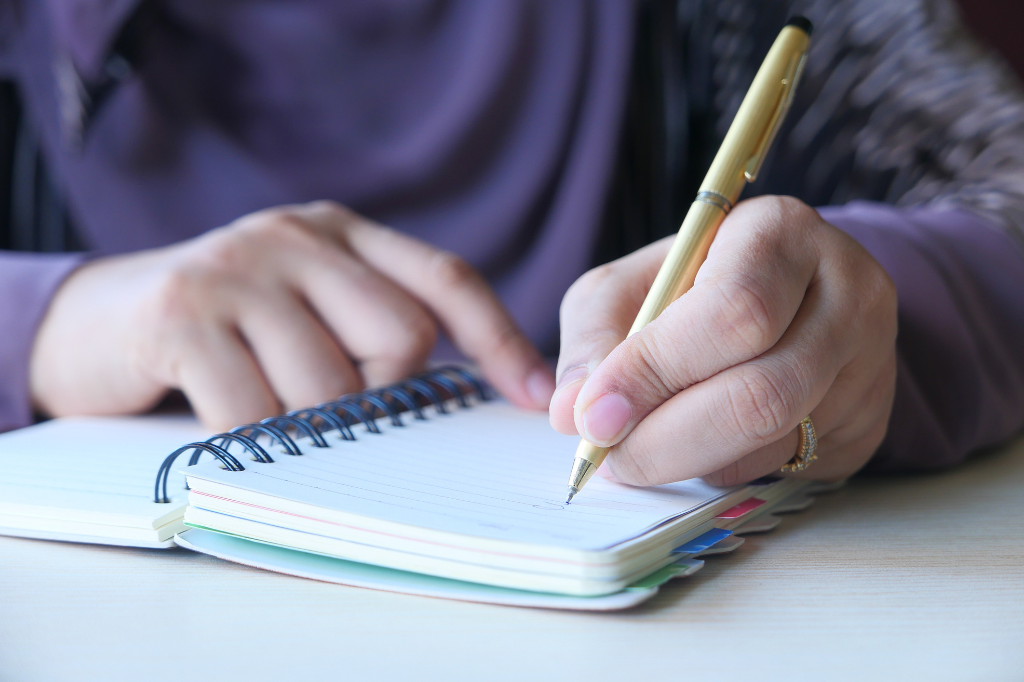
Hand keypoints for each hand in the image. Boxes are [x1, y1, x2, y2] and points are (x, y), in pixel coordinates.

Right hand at [30, 201, 553, 429]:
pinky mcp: (183, 314)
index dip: (499, 339)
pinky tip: (225, 425)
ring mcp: (238, 269)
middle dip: (375, 394)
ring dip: (306, 427)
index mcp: (340, 233)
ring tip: (261, 409)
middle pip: (401, 338)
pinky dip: (252, 442)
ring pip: (330, 385)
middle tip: (319, 401)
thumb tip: (458, 400)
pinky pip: (256, 412)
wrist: (96, 324)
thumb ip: (368, 328)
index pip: (445, 280)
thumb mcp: (303, 309)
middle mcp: (296, 236)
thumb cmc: (223, 334)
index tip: (536, 397)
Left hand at [549, 196, 896, 485]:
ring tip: (645, 447)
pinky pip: (791, 467)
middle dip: (666, 439)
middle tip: (610, 457)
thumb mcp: (629, 286)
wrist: (781, 297)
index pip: (732, 313)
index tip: (592, 416)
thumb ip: (595, 337)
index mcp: (782, 232)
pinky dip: (725, 469)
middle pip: (761, 393)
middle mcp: (848, 291)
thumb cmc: (692, 285)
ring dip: (691, 460)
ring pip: (774, 441)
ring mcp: (871, 361)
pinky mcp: (872, 420)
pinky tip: (698, 447)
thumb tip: (573, 411)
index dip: (655, 372)